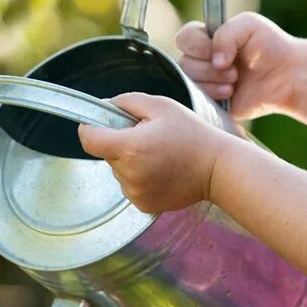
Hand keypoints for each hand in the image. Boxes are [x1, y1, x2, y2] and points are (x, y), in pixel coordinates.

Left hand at [77, 93, 228, 212]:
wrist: (218, 169)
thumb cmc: (192, 134)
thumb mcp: (161, 106)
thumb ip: (127, 102)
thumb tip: (104, 106)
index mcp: (129, 148)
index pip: (89, 139)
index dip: (90, 127)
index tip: (100, 123)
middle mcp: (128, 174)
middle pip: (106, 154)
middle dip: (119, 142)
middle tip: (147, 137)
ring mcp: (135, 193)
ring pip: (118, 170)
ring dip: (130, 161)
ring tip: (159, 155)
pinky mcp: (143, 205)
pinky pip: (130, 186)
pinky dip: (139, 177)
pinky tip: (161, 171)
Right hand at [176, 12, 297, 121]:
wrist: (287, 75)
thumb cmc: (269, 45)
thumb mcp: (249, 25)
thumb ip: (225, 33)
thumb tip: (215, 61)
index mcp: (206, 38)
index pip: (184, 38)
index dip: (198, 45)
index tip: (220, 49)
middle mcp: (201, 60)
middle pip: (183, 63)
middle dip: (210, 67)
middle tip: (234, 68)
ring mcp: (204, 82)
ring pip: (188, 82)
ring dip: (213, 81)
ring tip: (235, 81)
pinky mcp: (209, 102)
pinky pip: (196, 100)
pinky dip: (214, 95)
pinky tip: (231, 93)